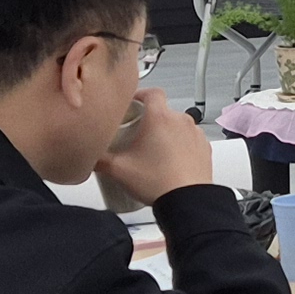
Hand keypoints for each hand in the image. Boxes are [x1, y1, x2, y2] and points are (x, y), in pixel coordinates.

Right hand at [100, 94, 214, 204]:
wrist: (187, 201)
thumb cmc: (158, 182)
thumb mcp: (118, 169)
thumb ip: (98, 159)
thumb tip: (89, 156)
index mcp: (159, 117)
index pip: (151, 92)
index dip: (141, 94)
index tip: (133, 102)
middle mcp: (180, 121)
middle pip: (163, 110)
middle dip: (150, 120)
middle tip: (138, 135)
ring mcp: (195, 134)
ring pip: (177, 125)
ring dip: (167, 133)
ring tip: (154, 152)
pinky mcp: (204, 148)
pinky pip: (190, 140)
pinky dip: (181, 146)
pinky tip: (170, 161)